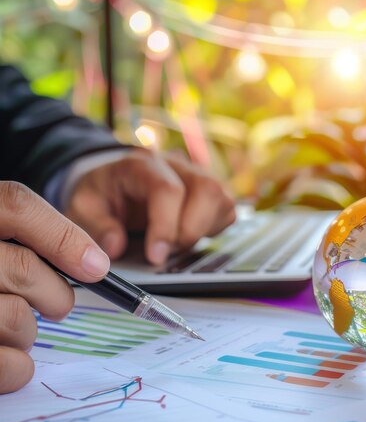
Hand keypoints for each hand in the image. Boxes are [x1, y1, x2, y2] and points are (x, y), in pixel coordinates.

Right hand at [0, 181, 109, 393]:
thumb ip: (35, 239)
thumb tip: (95, 264)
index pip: (16, 205)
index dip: (63, 236)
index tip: (96, 268)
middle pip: (25, 267)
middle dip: (55, 295)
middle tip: (56, 306)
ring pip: (16, 317)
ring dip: (29, 332)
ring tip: (15, 330)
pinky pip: (6, 363)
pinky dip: (19, 367)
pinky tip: (14, 360)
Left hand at [65, 149, 235, 263]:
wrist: (111, 182)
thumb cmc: (101, 195)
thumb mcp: (83, 209)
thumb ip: (96, 226)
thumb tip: (116, 247)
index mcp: (141, 164)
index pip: (167, 189)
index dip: (165, 226)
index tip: (156, 257)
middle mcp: (175, 164)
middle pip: (206, 189)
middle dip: (190, 230)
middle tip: (167, 253)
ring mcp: (196, 176)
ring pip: (222, 197)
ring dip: (204, 230)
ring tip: (176, 245)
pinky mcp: (209, 192)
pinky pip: (227, 209)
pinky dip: (212, 229)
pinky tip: (188, 238)